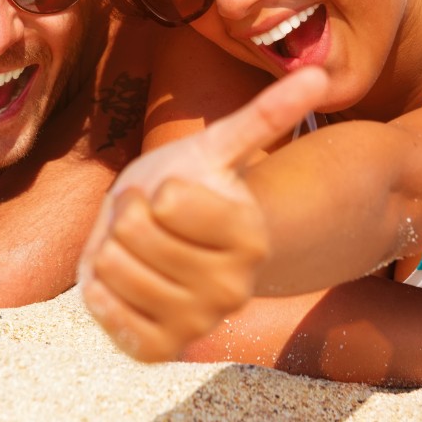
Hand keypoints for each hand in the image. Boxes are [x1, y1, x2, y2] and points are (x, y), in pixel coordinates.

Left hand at [78, 66, 327, 361]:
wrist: (168, 240)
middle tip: (151, 219)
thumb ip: (267, 114)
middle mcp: (232, 289)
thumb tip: (321, 73)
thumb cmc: (191, 186)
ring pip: (113, 267)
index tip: (174, 192)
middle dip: (128, 213)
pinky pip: (104, 309)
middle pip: (133, 231)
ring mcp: (196, 322)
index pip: (166, 201)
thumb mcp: (216, 147)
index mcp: (251, 237)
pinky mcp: (158, 348)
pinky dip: (101, 287)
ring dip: (112, 248)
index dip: (158, 188)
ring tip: (139, 247)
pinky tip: (125, 281)